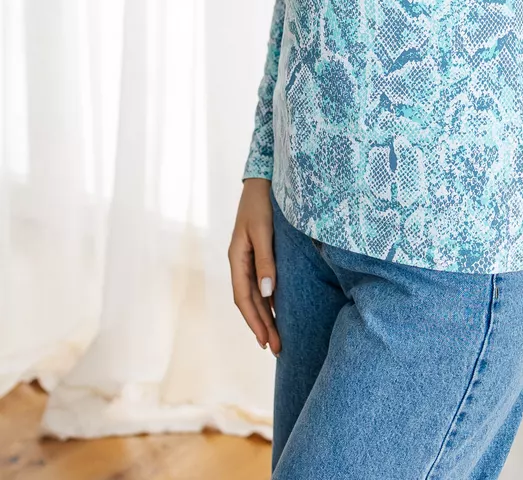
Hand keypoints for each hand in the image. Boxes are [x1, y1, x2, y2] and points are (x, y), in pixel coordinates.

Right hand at [228, 177, 280, 354]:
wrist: (262, 180)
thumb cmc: (262, 204)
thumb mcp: (264, 231)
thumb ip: (265, 261)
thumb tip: (267, 294)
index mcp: (237, 258)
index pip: (244, 298)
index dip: (255, 321)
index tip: (267, 341)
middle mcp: (240, 262)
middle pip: (249, 302)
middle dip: (262, 326)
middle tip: (277, 349)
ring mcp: (247, 259)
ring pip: (254, 296)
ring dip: (265, 317)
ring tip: (276, 339)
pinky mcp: (258, 254)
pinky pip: (260, 284)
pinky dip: (267, 301)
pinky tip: (276, 312)